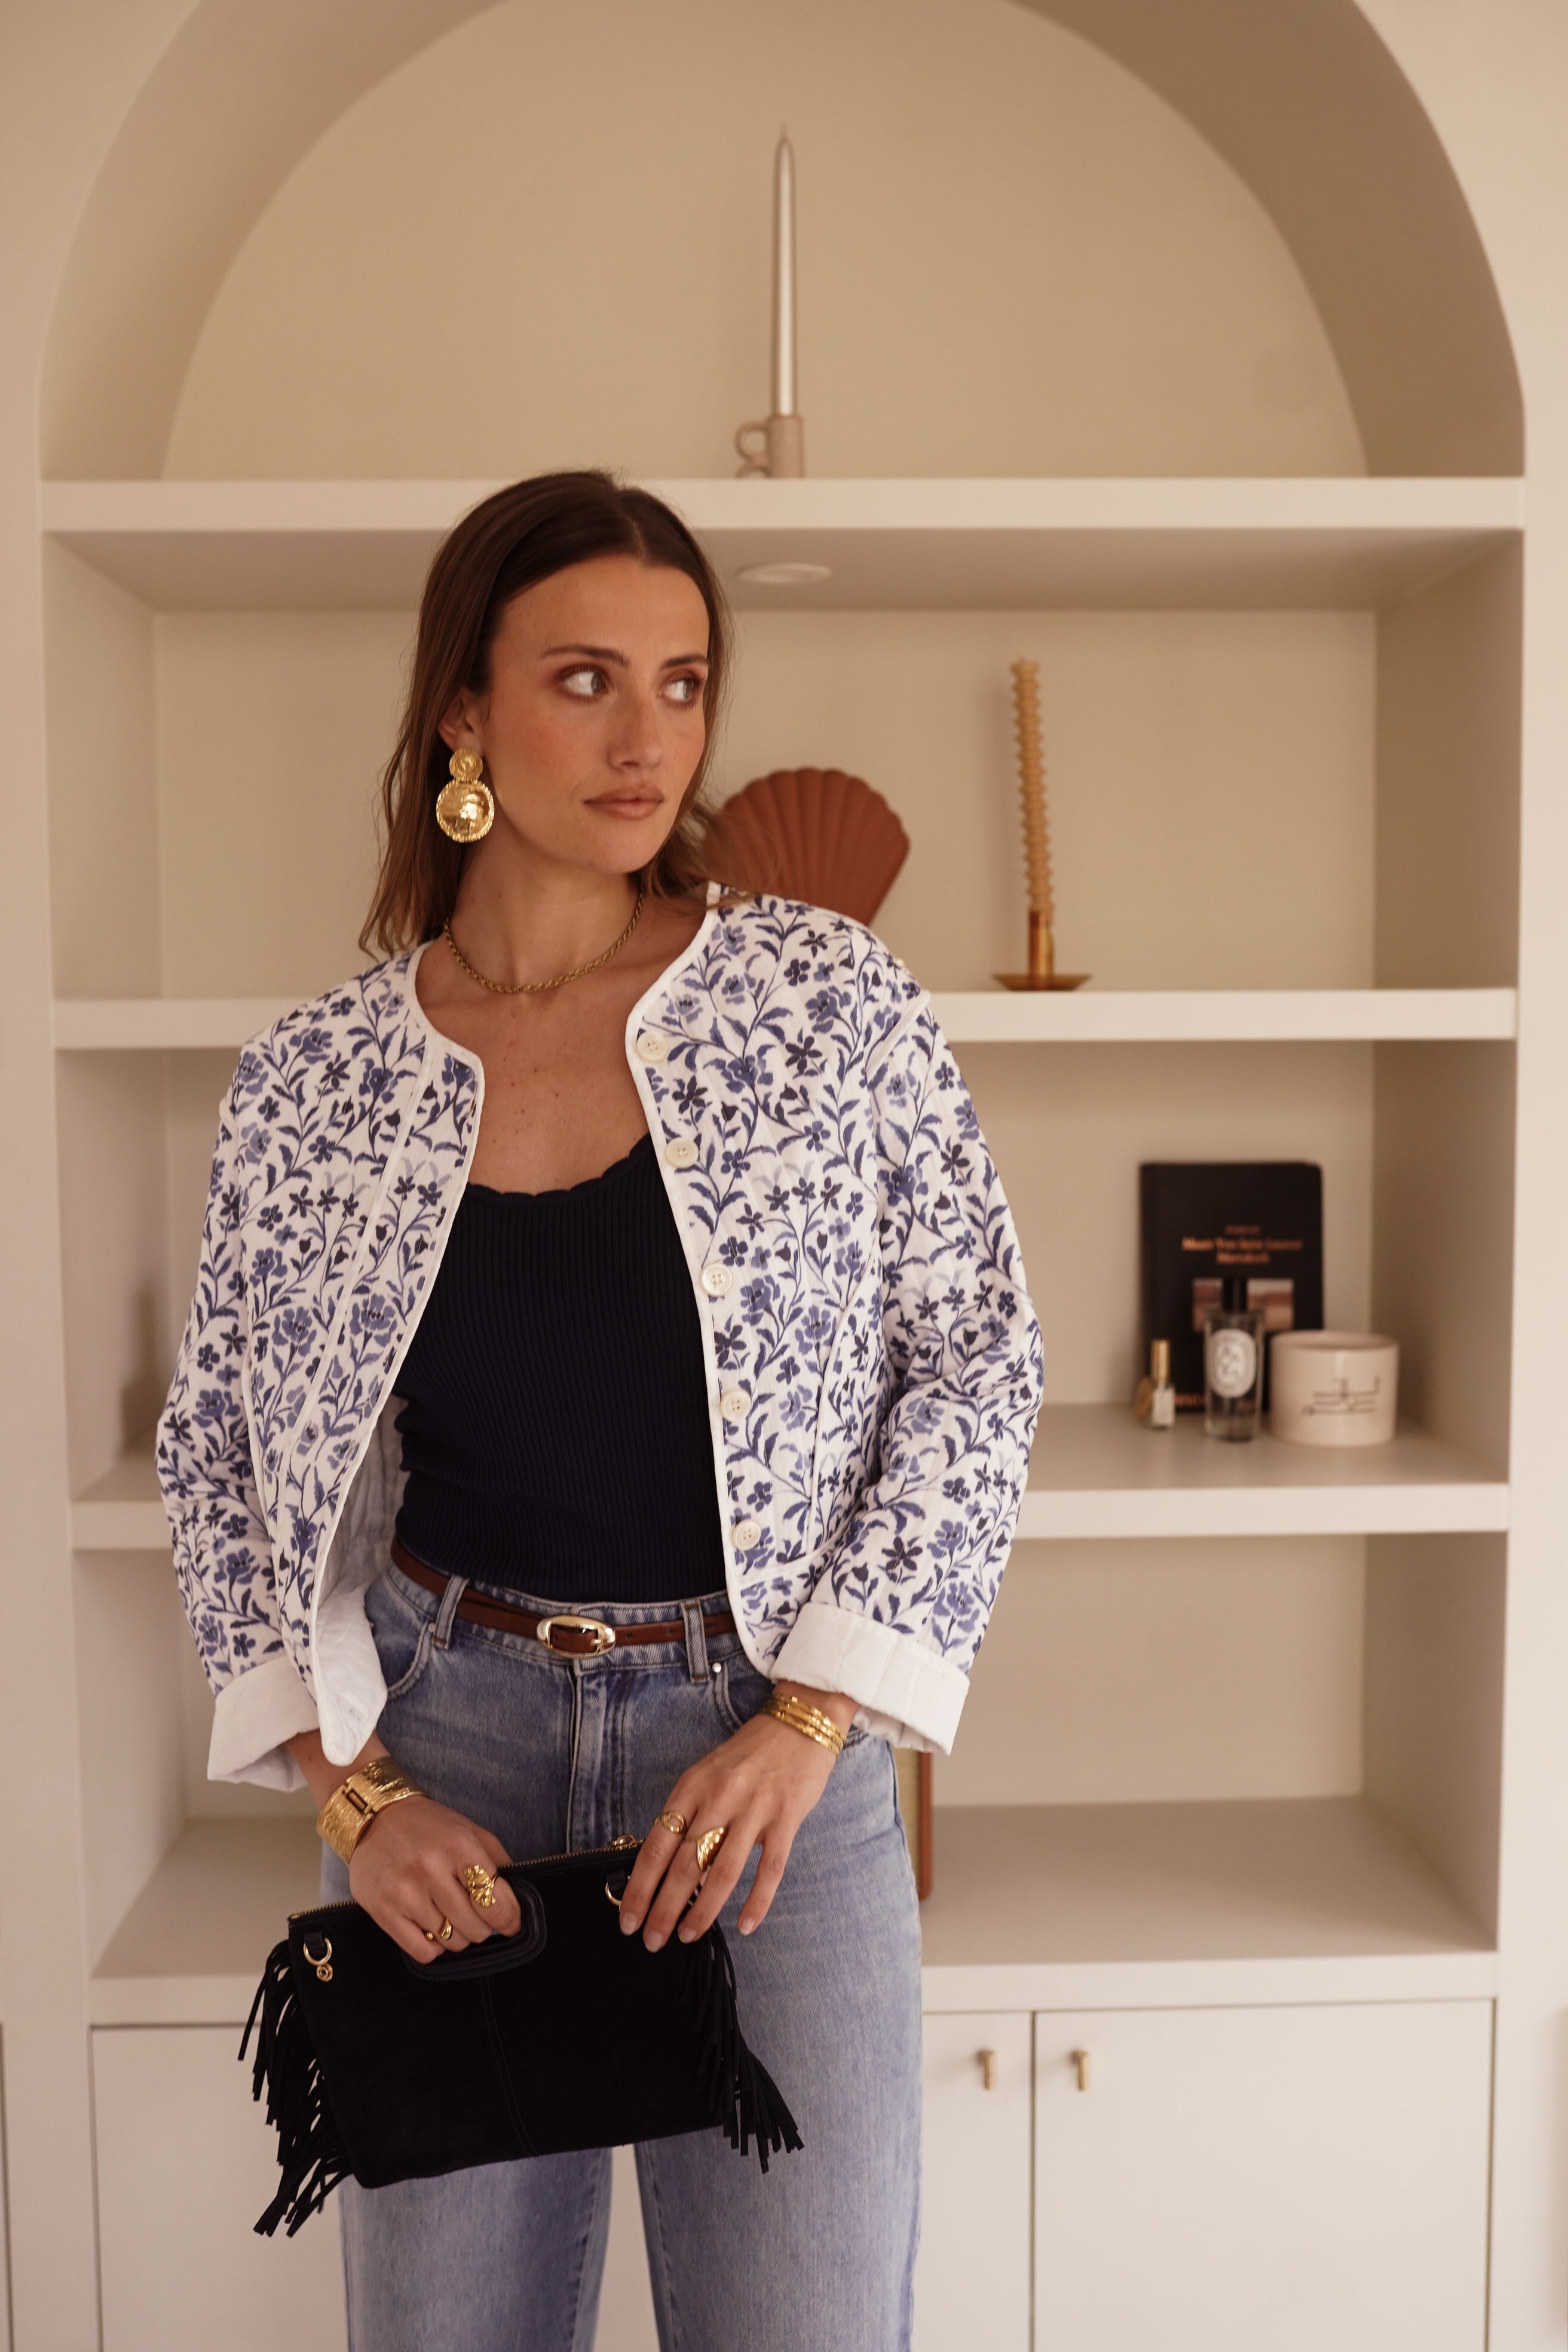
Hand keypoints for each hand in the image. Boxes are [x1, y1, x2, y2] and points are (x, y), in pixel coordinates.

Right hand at [287, 1727, 523, 1964]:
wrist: (375, 1817)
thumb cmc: (428, 1827)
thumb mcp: (470, 1831)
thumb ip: (498, 1863)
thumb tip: (516, 1904)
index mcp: (459, 1846)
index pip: (496, 1902)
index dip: (509, 1920)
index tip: (510, 1924)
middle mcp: (431, 1869)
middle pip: (475, 1928)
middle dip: (483, 1927)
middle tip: (475, 1915)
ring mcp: (405, 1892)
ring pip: (451, 1942)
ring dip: (457, 1935)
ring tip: (450, 1915)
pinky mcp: (383, 1911)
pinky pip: (423, 1951)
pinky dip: (433, 1945)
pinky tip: (430, 1926)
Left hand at [617, 1682, 853, 1950]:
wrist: (799, 1722)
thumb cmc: (748, 1754)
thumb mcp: (708, 1775)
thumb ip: (690, 1817)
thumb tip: (669, 1870)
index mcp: (692, 1787)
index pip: (656, 1846)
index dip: (639, 1887)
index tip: (627, 1918)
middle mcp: (719, 1797)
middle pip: (685, 1864)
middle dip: (664, 1908)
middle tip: (652, 1940)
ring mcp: (754, 1808)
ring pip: (722, 1871)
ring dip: (702, 1910)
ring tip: (688, 1935)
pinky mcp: (786, 1818)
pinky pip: (769, 1869)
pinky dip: (756, 1901)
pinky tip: (744, 1925)